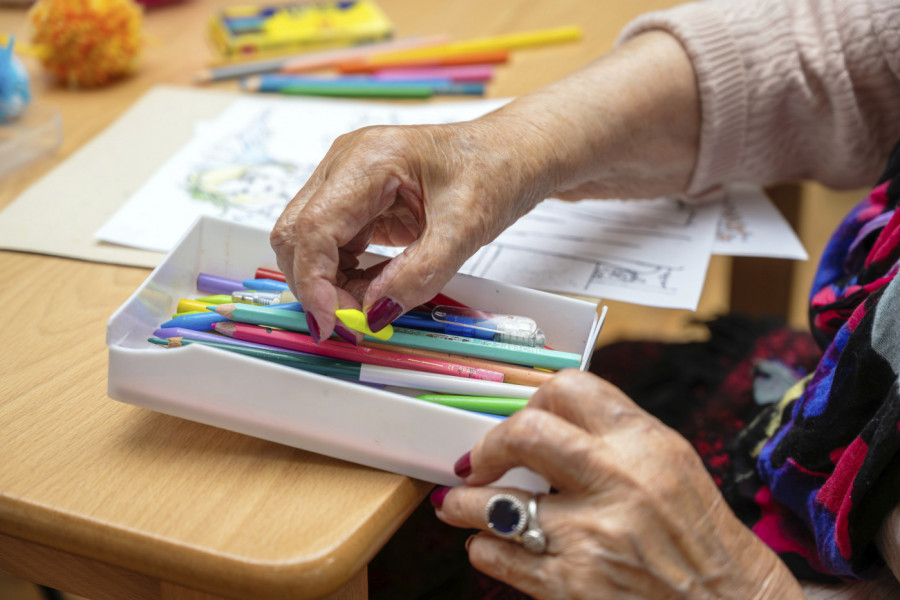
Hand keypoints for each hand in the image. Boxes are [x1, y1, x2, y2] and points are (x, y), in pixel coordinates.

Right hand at [270, 116, 556, 341]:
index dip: (315, 281)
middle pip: (297, 234)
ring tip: (371, 305)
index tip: (335, 322)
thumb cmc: (494, 171)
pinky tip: (374, 287)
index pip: (314, 226)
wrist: (511, 154)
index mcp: (368, 158)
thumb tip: (374, 312)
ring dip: (330, 284)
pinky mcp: (354, 202)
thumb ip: (420, 273)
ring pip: (308, 244)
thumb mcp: (467, 227)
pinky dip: (344, 276)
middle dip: (317, 286)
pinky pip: (331, 246)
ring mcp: (345, 182)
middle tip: (353, 323)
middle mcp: (345, 164)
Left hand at [432, 370, 803, 599]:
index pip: (569, 389)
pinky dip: (484, 548)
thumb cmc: (700, 537)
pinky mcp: (572, 586)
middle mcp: (616, 481)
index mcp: (643, 442)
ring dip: (464, 502)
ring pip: (494, 503)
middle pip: (524, 434)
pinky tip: (488, 544)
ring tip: (455, 503)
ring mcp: (590, 536)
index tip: (520, 419)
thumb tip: (545, 421)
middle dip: (488, 446)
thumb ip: (612, 437)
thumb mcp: (671, 464)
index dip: (532, 401)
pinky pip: (498, 556)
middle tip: (475, 461)